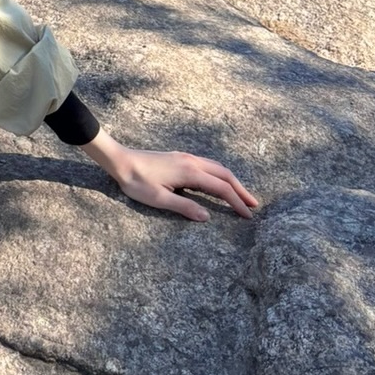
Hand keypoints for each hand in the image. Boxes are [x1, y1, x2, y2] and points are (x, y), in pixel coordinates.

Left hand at [80, 130, 258, 222]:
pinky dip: (220, 175)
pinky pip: (208, 165)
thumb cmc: (136, 182)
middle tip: (253, 205)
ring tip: (241, 195)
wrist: (120, 160)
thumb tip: (207, 217)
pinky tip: (218, 182)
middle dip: (241, 190)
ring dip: (231, 181)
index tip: (247, 215)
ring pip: (217, 167)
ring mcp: (186, 157)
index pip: (221, 188)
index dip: (236, 202)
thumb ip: (184, 207)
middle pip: (225, 174)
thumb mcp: (159, 199)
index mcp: (190, 172)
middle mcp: (192, 161)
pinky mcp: (180, 157)